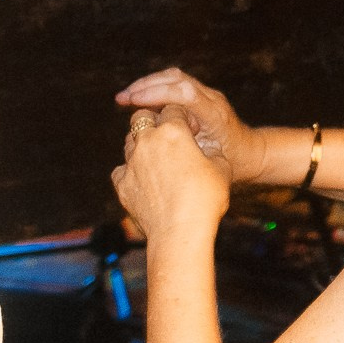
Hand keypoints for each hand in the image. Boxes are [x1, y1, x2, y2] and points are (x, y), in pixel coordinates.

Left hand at [112, 106, 231, 247]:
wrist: (180, 233)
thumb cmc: (205, 199)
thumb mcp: (222, 169)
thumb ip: (212, 154)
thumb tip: (208, 153)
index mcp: (173, 132)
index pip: (172, 109)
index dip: (182, 116)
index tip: (190, 130)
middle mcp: (147, 141)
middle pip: (141, 117)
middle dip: (152, 121)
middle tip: (166, 137)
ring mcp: (131, 162)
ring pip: (129, 142)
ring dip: (140, 145)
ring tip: (155, 159)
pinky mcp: (121, 184)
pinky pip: (121, 169)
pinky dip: (130, 171)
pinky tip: (143, 180)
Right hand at [115, 68, 261, 182]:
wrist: (252, 154)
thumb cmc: (232, 165)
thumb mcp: (213, 164)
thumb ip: (190, 152)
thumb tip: (157, 147)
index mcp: (215, 115)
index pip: (185, 93)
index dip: (157, 94)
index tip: (133, 102)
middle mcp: (212, 99)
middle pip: (177, 79)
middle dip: (146, 86)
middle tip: (121, 99)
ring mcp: (208, 94)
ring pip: (174, 77)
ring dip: (148, 84)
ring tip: (125, 97)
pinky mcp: (201, 95)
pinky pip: (176, 83)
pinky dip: (155, 88)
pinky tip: (138, 99)